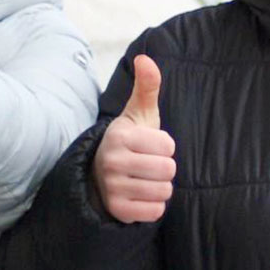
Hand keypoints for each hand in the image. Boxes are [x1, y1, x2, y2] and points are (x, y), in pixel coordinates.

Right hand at [92, 54, 175, 222]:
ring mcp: (113, 187)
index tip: (150, 146)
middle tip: (149, 164)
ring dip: (160, 187)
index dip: (165, 146)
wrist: (100, 173)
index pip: (168, 145)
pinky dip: (154, 205)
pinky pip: (155, 211)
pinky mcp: (118, 210)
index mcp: (120, 136)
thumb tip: (145, 58)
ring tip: (145, 179)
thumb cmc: (129, 140)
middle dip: (165, 168)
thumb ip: (147, 87)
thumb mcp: (138, 113)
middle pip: (168, 169)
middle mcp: (112, 162)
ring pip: (164, 191)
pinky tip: (141, 195)